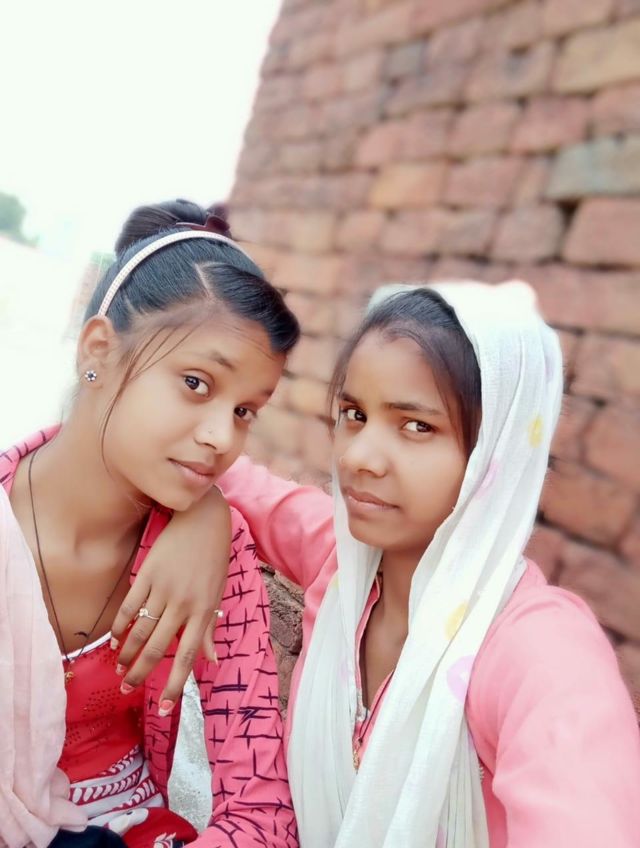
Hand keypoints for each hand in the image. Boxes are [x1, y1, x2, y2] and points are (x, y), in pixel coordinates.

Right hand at [110, 487, 230, 710]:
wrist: (203, 520)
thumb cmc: (213, 559)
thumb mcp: (217, 594)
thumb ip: (209, 629)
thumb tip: (212, 661)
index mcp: (204, 611)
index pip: (188, 657)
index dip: (175, 685)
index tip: (165, 710)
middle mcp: (184, 604)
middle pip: (158, 648)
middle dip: (141, 674)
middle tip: (128, 691)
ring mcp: (164, 589)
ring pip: (140, 631)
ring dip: (127, 654)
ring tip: (119, 670)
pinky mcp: (148, 574)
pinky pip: (129, 607)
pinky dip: (120, 626)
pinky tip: (115, 640)